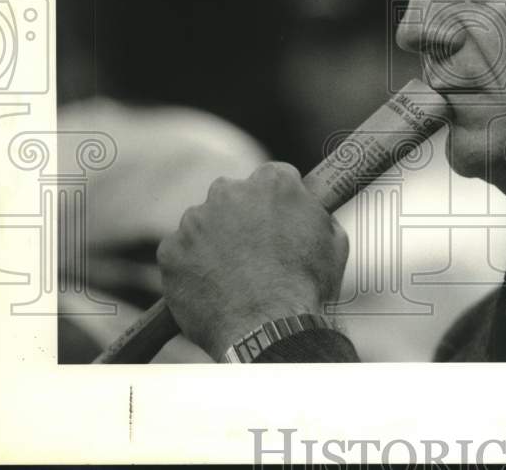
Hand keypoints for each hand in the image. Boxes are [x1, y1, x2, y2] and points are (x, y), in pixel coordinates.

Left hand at [157, 162, 348, 360]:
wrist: (269, 329)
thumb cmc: (307, 287)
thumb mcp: (334, 243)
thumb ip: (317, 216)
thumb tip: (312, 212)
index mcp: (272, 182)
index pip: (273, 177)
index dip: (277, 201)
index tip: (277, 219)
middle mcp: (229, 191)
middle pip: (232, 195)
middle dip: (241, 216)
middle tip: (253, 250)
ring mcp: (195, 220)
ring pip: (203, 224)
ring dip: (214, 242)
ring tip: (233, 277)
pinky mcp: (171, 250)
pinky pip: (180, 254)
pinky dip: (191, 268)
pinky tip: (212, 289)